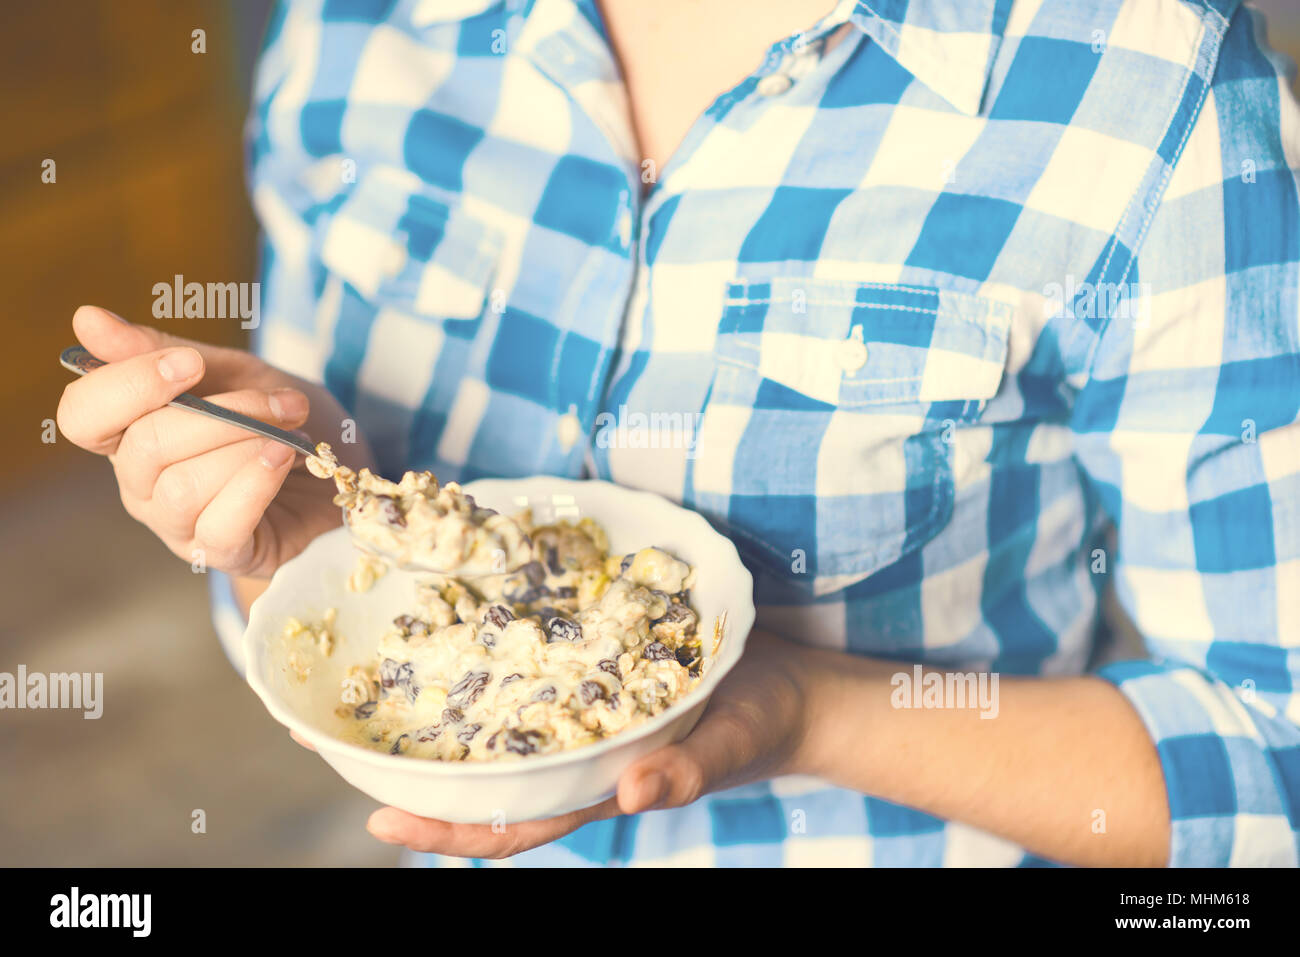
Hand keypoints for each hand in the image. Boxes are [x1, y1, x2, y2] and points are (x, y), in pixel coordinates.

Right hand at [56, 305, 369, 577]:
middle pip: (144, 447)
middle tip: (282, 401)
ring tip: (290, 434)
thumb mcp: (234, 372)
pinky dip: (255, 485)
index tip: (190, 363)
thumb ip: (164, 350)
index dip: (128, 385)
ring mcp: (178, 525)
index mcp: (131, 433)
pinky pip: (220, 525)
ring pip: (181, 487)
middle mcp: (141, 483)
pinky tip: (283, 460)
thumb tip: (87, 319)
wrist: (344, 470)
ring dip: (245, 448)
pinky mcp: (223, 553)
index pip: (84, 415)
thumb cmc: (283, 419)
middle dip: (221, 414)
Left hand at [330, 629, 817, 858]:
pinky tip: (459, 622)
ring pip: (497, 722)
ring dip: (439, 708)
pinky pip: (531, 668)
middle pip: (484, 774)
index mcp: (598, 786)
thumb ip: (687, 770)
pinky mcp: (593, 668)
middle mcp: (577, 754)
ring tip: (376, 677)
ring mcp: (582, 712)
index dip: (447, 831)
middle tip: (334, 735)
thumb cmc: (763, 723)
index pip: (512, 823)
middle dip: (412, 766)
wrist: (792, 683)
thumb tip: (633, 797)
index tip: (378, 821)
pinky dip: (492, 655)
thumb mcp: (729, 745)